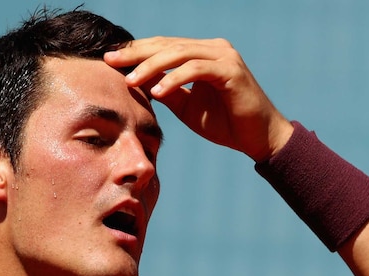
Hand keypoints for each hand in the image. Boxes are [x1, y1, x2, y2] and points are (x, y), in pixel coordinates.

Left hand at [104, 37, 293, 161]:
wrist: (258, 138)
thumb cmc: (225, 124)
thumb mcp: (186, 106)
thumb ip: (165, 90)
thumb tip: (136, 80)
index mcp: (203, 53)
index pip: (164, 45)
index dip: (136, 52)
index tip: (110, 60)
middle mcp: (214, 49)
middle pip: (168, 44)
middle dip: (137, 53)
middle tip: (111, 62)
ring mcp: (224, 57)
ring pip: (180, 53)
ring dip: (151, 66)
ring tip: (130, 81)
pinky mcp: (231, 70)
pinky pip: (196, 69)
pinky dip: (174, 79)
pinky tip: (157, 91)